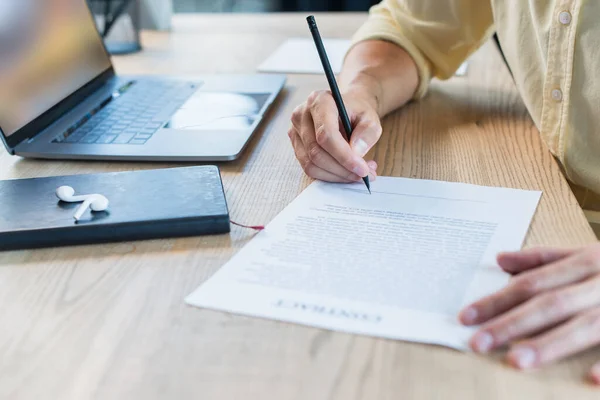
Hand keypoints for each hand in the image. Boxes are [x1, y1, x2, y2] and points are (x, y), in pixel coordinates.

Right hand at [288, 89, 379, 182]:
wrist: (346, 109)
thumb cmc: (357, 112)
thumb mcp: (371, 118)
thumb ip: (367, 133)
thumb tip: (356, 152)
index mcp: (320, 101)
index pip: (326, 134)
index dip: (343, 156)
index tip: (362, 169)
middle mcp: (301, 115)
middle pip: (316, 152)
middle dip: (342, 169)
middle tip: (364, 175)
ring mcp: (295, 131)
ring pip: (311, 164)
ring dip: (336, 175)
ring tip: (357, 173)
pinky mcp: (296, 145)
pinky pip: (309, 168)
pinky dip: (329, 175)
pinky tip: (345, 171)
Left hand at [459, 244, 599, 383]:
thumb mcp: (586, 252)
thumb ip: (544, 257)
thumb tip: (500, 260)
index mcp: (586, 262)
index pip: (531, 284)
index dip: (497, 300)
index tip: (466, 318)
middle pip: (550, 304)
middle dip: (511, 325)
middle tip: (476, 343)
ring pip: (585, 326)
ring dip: (551, 345)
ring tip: (516, 362)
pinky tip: (590, 378)